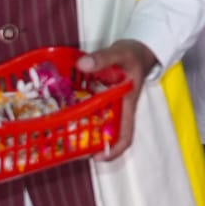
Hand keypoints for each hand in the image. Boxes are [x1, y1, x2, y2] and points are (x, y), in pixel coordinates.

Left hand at [76, 39, 155, 159]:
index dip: (114, 151)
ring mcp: (112, 104)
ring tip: (63, 131)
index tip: (97, 157)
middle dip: (90, 144)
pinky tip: (66, 108)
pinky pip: (92, 109)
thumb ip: (103, 58)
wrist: (140, 48)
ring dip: (84, 129)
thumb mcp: (120, 52)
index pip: (126, 135)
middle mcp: (119, 108)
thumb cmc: (134, 53)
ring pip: (98, 123)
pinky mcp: (105, 97)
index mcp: (127, 104)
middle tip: (69, 147)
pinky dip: (80, 111)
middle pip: (108, 135)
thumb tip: (82, 65)